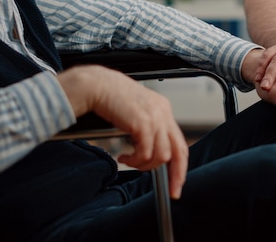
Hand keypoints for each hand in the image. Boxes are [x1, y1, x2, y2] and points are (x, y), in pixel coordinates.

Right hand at [58, 65, 187, 198]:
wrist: (95, 84)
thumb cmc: (109, 98)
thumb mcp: (135, 112)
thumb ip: (146, 128)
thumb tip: (149, 154)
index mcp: (163, 109)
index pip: (179, 142)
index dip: (180, 164)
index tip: (176, 181)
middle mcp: (163, 112)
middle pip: (180, 151)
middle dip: (177, 174)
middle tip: (172, 190)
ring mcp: (155, 117)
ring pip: (162, 155)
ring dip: (144, 165)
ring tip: (129, 162)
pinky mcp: (143, 123)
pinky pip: (145, 153)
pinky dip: (134, 161)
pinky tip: (121, 157)